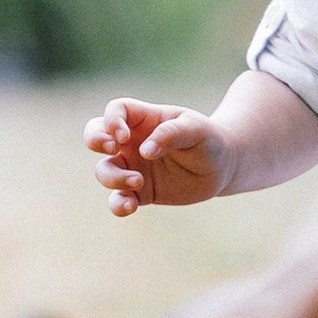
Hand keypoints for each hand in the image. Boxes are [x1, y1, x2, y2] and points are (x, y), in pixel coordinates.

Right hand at [85, 96, 234, 215]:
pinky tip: (129, 207)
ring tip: (138, 181)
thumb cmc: (208, 139)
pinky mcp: (140, 192)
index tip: (124, 136)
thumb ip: (171, 134)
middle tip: (112, 148)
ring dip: (113, 177)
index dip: (112, 121)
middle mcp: (132, 142)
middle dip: (95, 140)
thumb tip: (144, 152)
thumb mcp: (196, 129)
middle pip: (95, 134)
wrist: (222, 167)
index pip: (116, 111)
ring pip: (104, 171)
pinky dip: (118, 205)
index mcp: (144, 119)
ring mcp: (133, 167)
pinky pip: (119, 199)